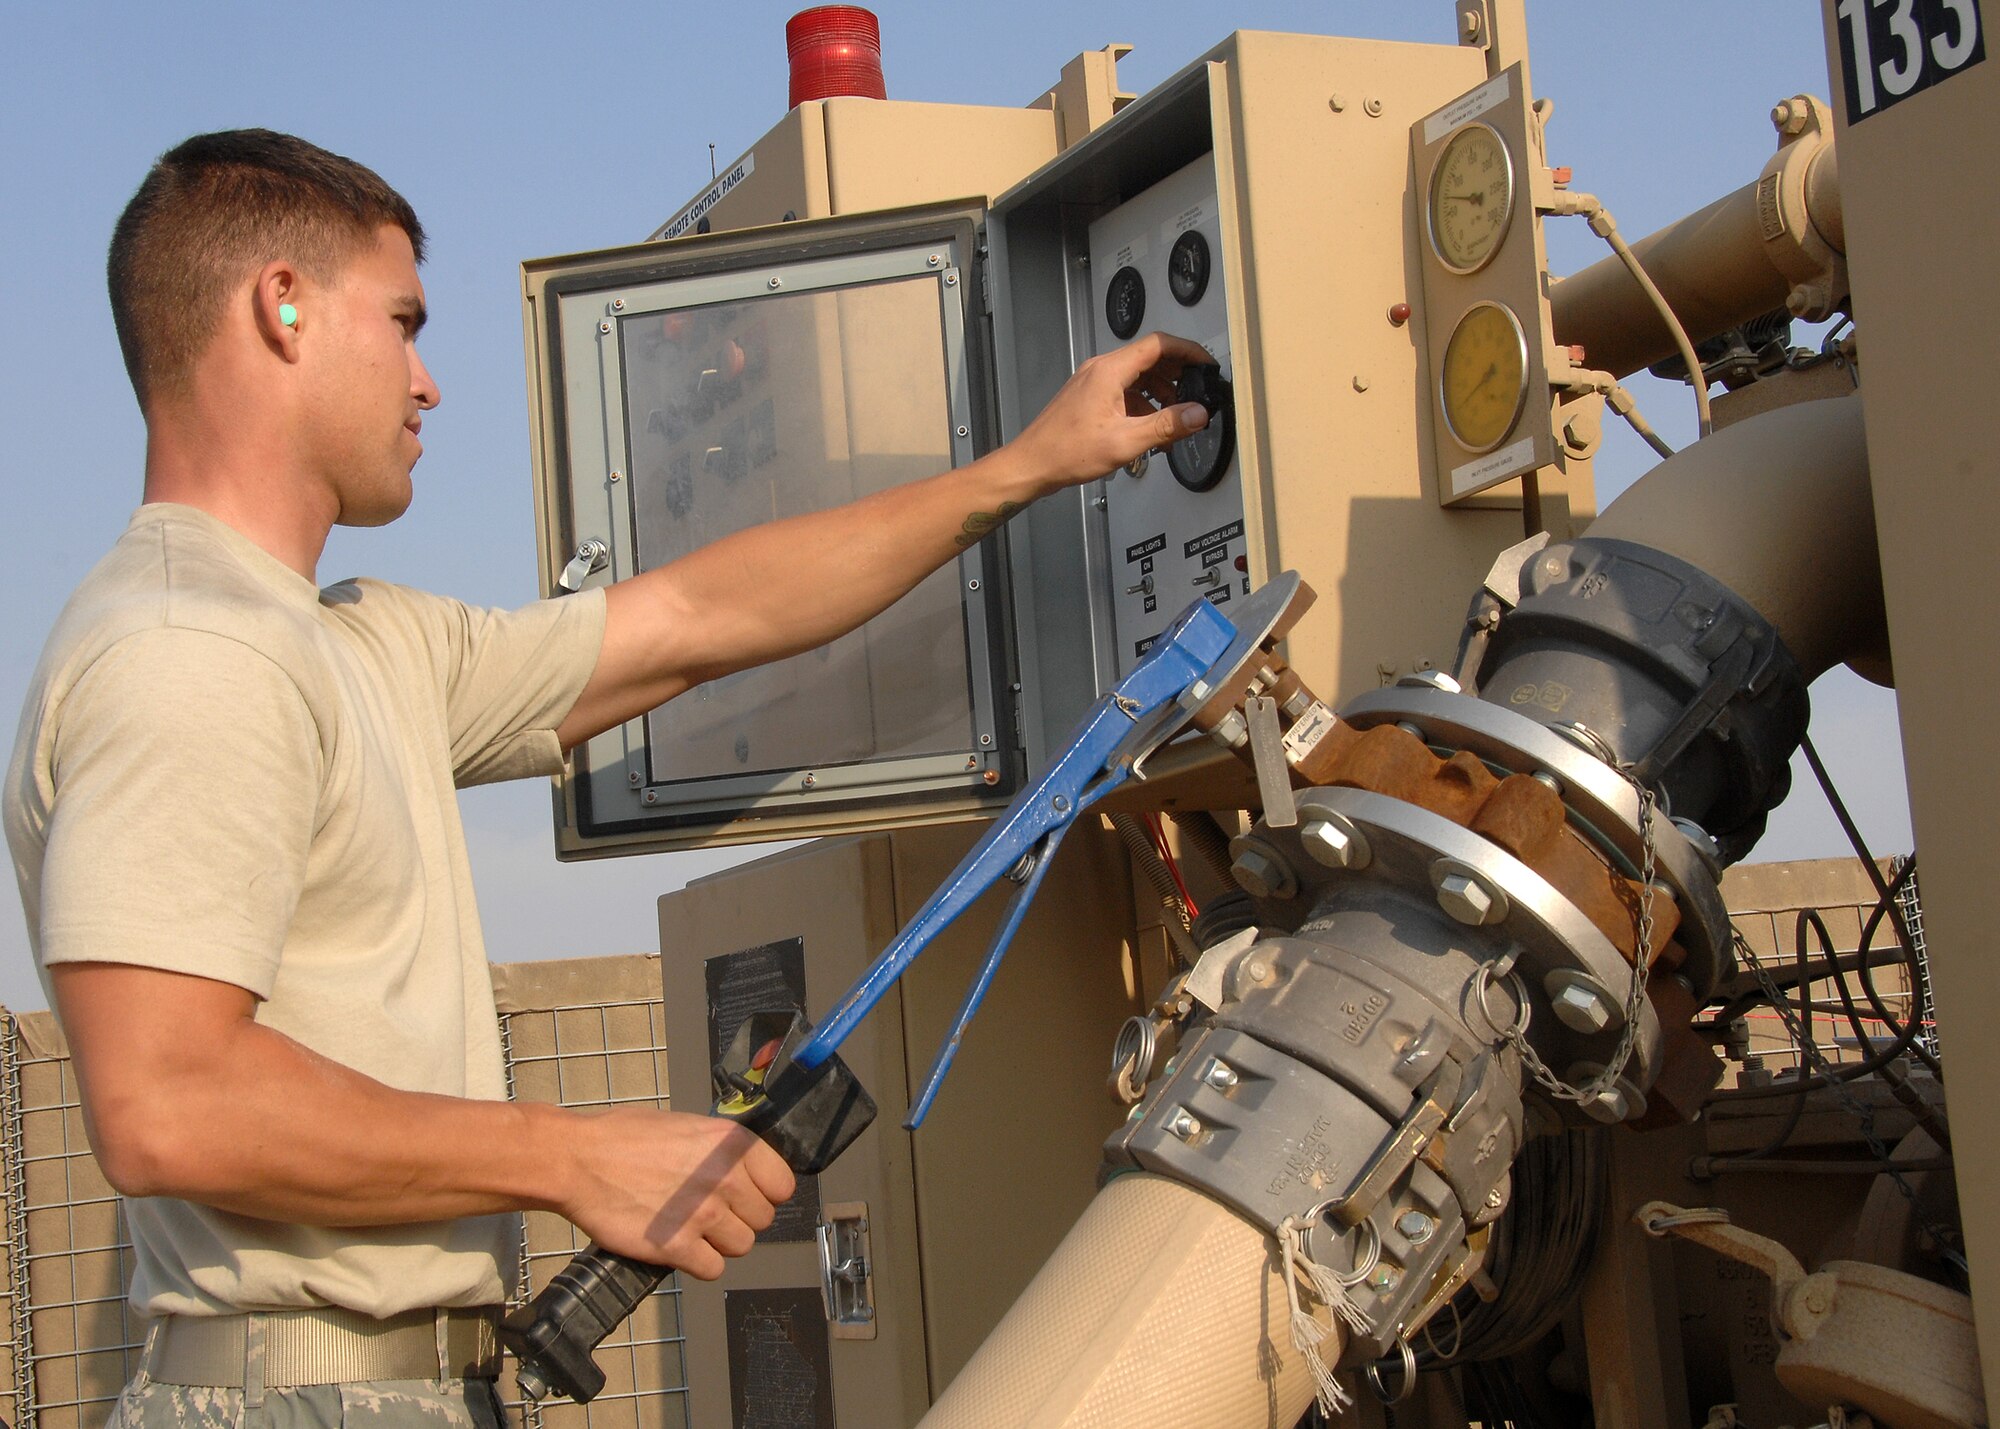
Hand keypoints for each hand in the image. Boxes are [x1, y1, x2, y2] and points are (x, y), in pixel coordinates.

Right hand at [561, 1107, 796, 1279]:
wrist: (577, 1159)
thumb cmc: (624, 1138)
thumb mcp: (686, 1126)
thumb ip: (721, 1151)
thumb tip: (743, 1170)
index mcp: (730, 1144)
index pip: (782, 1185)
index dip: (765, 1193)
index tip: (748, 1196)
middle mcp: (724, 1178)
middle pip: (762, 1220)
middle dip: (738, 1219)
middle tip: (710, 1212)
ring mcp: (702, 1214)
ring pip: (741, 1247)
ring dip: (719, 1243)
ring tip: (692, 1228)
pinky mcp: (675, 1246)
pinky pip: (713, 1269)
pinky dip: (698, 1263)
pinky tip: (679, 1246)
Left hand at [1010, 332, 1215, 491]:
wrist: (1031, 464)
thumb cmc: (1066, 452)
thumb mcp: (1125, 442)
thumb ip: (1166, 426)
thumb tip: (1197, 414)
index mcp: (1109, 371)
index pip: (1158, 344)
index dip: (1188, 351)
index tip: (1206, 364)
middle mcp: (1101, 370)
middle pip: (1150, 358)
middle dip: (1178, 375)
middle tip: (1197, 392)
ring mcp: (1094, 382)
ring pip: (1138, 376)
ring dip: (1161, 393)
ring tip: (1176, 418)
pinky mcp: (1090, 397)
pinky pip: (1125, 391)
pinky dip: (1143, 404)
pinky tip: (1151, 428)